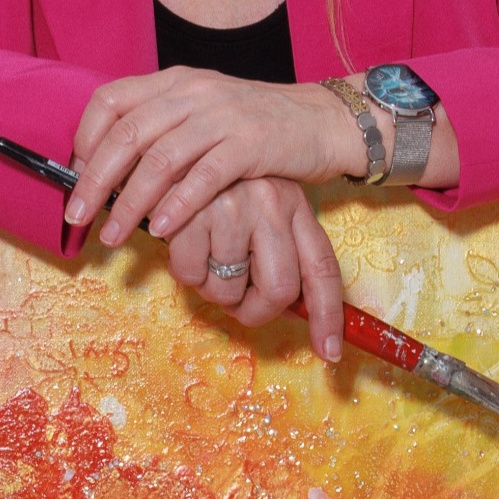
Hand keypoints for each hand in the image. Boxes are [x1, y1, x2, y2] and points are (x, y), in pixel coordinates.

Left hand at [66, 68, 357, 250]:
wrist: (321, 120)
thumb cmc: (255, 126)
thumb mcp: (202, 113)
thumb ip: (162, 129)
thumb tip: (109, 167)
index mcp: (175, 82)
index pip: (111, 100)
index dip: (86, 138)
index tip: (76, 175)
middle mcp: (193, 93)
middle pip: (127, 134)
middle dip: (95, 180)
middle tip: (77, 217)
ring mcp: (222, 116)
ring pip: (160, 159)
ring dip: (129, 202)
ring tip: (112, 235)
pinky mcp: (251, 144)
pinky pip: (204, 177)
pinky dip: (177, 205)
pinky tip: (159, 229)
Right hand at [174, 175, 346, 360]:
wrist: (168, 147)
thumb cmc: (215, 189)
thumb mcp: (259, 207)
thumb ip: (278, 251)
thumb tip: (293, 308)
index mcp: (294, 205)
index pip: (322, 268)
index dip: (328, 315)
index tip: (330, 352)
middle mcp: (271, 203)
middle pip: (280, 290)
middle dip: (255, 311)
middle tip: (237, 303)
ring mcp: (234, 208)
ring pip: (230, 290)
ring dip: (212, 290)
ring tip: (204, 258)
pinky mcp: (193, 214)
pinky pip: (192, 277)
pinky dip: (185, 274)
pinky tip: (184, 246)